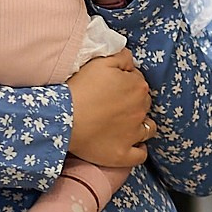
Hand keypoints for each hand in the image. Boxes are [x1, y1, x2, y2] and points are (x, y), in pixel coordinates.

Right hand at [68, 50, 153, 167]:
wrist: (63, 117)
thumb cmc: (80, 87)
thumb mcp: (100, 61)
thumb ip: (122, 57)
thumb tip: (131, 62)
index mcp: (138, 87)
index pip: (138, 82)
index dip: (126, 82)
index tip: (111, 86)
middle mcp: (140, 111)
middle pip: (144, 104)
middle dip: (134, 102)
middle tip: (114, 104)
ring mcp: (133, 135)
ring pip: (149, 129)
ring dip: (142, 125)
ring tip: (127, 125)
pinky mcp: (123, 154)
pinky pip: (140, 155)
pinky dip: (138, 150)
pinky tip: (132, 145)